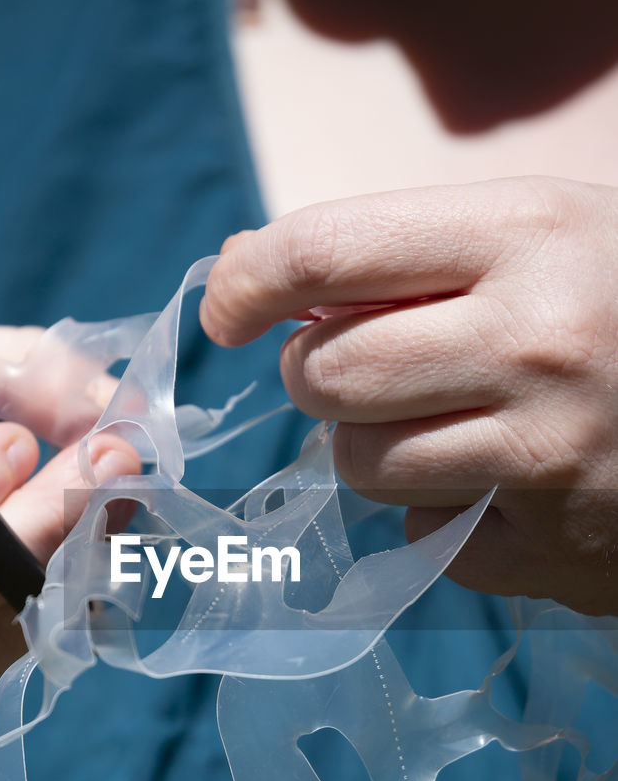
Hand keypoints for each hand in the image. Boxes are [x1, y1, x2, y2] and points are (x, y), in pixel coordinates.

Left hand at [201, 176, 617, 615]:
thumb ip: (410, 251)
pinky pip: (420, 533)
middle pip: (325, 374)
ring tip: (440, 425)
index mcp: (531, 233)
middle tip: (359, 369)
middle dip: (316, 375)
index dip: (248, 279)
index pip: (326, 249)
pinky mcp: (554, 546)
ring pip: (358, 464)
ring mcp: (546, 454)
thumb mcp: (548, 234)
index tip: (226, 305)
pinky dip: (433, 512)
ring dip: (369, 448)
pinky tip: (498, 484)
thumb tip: (249, 266)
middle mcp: (536, 341)